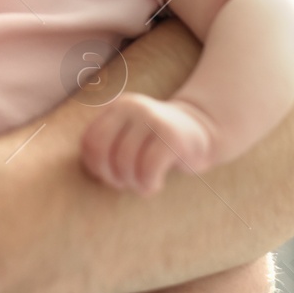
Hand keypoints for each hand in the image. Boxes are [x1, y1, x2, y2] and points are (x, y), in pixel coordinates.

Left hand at [81, 92, 216, 194]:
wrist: (203, 131)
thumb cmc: (157, 143)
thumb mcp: (129, 135)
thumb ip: (108, 145)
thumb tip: (90, 169)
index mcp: (118, 107)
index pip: (90, 141)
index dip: (95, 167)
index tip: (109, 177)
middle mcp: (133, 107)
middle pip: (104, 153)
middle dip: (111, 176)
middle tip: (125, 184)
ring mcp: (153, 119)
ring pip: (126, 162)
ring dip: (132, 183)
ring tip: (143, 185)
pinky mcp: (172, 136)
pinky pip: (148, 169)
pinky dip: (147, 185)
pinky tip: (154, 185)